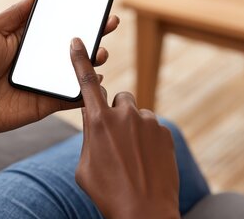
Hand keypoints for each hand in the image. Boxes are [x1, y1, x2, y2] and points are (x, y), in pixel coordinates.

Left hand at [0, 0, 118, 172]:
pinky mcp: (50, 101)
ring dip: (95, 59)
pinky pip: (74, 96)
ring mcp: (48, 79)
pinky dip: (88, 91)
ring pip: (79, 68)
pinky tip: (98, 81)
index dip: (76, 13)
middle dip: (95, 32)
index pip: (59, 23)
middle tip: (110, 22)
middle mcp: (43, 57)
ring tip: (101, 52)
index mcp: (30, 39)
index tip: (95, 2)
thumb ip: (14, 14)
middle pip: (75, 44)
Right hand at [70, 38, 179, 218]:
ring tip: (133, 157)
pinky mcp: (165, 132)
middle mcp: (124, 116)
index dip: (80, 60)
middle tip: (115, 140)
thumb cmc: (108, 192)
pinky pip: (151, 127)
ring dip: (132, 128)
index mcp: (99, 122)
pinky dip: (147, 139)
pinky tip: (146, 161)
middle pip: (118, 98)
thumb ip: (89, 135)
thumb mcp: (84, 165)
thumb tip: (95, 119)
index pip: (86, 82)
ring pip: (136, 115)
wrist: (145, 213)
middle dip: (115, 113)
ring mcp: (148, 123)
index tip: (78, 41)